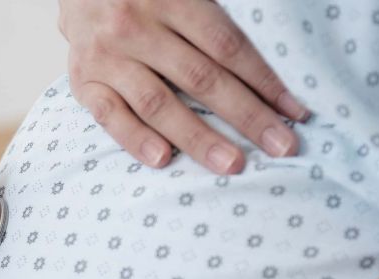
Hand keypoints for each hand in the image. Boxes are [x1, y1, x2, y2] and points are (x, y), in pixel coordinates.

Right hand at [59, 0, 310, 173]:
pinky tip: (162, 159)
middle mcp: (136, 26)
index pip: (227, 46)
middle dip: (246, 115)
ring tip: (232, 164)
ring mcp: (107, 56)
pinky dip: (134, 138)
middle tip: (281, 147)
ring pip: (158, 102)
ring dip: (197, 137)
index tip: (295, 113)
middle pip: (201, 78)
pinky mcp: (84, 80)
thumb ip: (211, 12)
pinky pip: (109, 115)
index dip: (264, 81)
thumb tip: (259, 60)